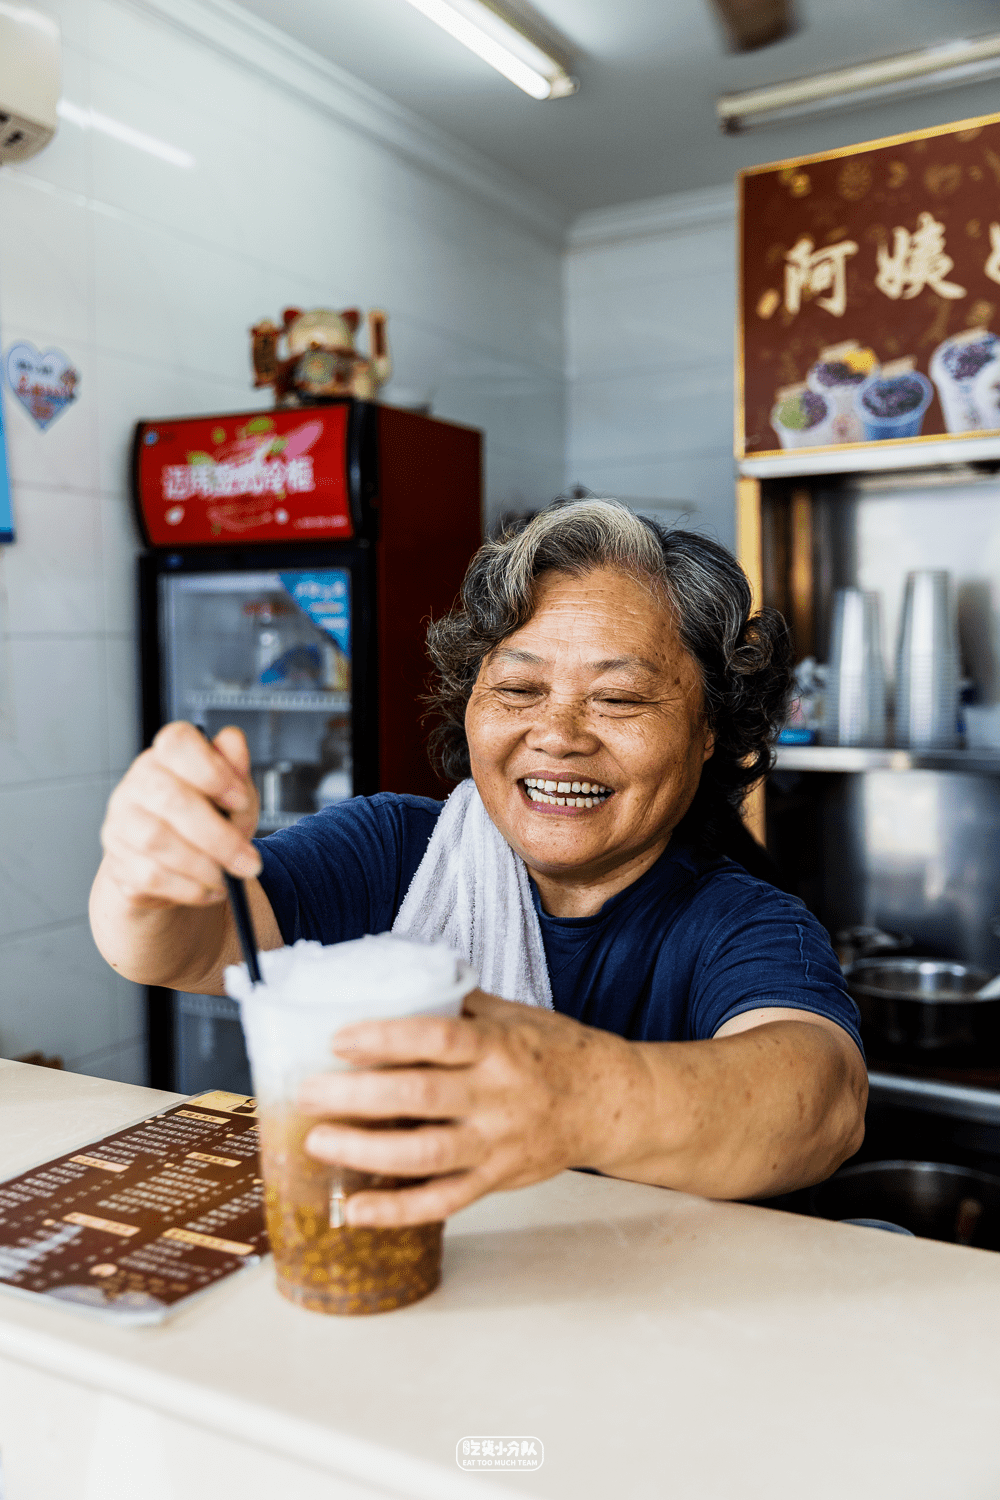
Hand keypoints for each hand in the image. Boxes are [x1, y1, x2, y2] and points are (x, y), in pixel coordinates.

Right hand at [99, 722, 261, 910]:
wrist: (177, 871)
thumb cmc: (208, 822)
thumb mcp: (234, 795)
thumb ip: (237, 770)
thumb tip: (233, 742)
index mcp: (167, 757)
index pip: (177, 742)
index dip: (212, 769)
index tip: (240, 800)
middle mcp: (137, 783)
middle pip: (171, 799)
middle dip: (219, 837)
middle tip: (249, 861)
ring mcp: (121, 823)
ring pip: (157, 840)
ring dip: (204, 865)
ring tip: (227, 877)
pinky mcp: (117, 862)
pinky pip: (151, 876)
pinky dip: (189, 888)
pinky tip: (208, 889)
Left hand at [297, 990, 646, 1225]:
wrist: (611, 1103)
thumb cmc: (556, 1051)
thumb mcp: (515, 1015)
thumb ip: (459, 1005)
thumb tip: (397, 983)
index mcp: (499, 1046)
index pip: (438, 1038)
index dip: (385, 1037)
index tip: (338, 1038)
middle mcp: (497, 1096)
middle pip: (419, 1096)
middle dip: (355, 1096)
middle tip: (305, 1092)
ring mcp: (497, 1143)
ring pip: (424, 1155)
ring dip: (365, 1150)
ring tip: (318, 1140)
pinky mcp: (497, 1179)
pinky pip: (441, 1202)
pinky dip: (395, 1210)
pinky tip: (352, 1208)